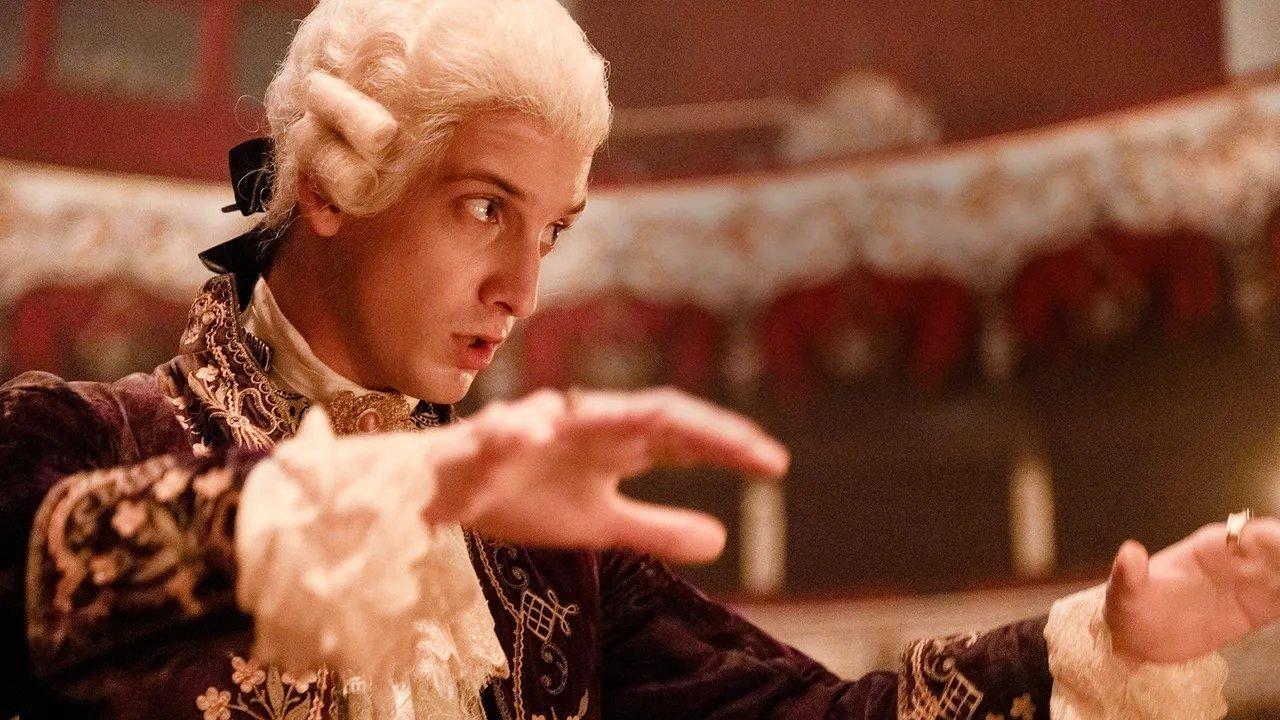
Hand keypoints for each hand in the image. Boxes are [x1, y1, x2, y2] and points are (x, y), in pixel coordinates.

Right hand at [422, 387, 789, 563]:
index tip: (774, 464)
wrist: (446, 493)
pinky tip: (533, 433)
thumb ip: (656, 527)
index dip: (725, 446)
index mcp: (611, 442)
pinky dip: (517, 430)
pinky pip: (500, 432)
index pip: (679, 437)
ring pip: (580, 411)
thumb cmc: (526, 495)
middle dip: (702, 430)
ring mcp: (533, 427)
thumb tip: (722, 540)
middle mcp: (582, 424)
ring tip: (663, 427)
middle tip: (753, 451)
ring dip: (615, 415)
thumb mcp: (599, 524)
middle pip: (650, 415)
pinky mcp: (482, 442)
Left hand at [1104, 514, 1279, 661]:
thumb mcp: (1124, 594)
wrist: (1136, 638)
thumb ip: (1129, 575)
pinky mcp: (1257, 611)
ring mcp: (1249, 584)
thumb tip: (1129, 552)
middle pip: (1279, 551)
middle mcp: (1235, 561)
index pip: (1250, 536)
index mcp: (1208, 548)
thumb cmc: (1130, 608)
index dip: (1276, 538)